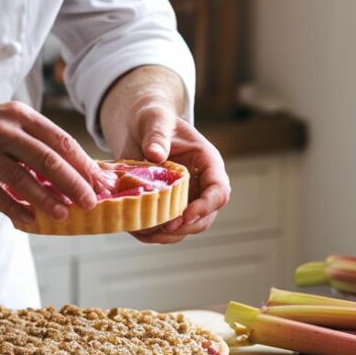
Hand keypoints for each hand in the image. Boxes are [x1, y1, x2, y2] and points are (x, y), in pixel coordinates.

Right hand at [0, 101, 107, 225]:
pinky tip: (31, 221)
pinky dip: (16, 210)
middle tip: (91, 203)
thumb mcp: (10, 122)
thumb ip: (39, 141)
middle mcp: (2, 130)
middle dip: (73, 184)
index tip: (102, 184)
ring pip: (22, 180)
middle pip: (47, 160)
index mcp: (20, 116)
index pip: (61, 141)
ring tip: (64, 215)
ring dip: (47, 200)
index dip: (84, 165)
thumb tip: (82, 171)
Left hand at [117, 105, 229, 244]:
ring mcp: (186, 198)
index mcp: (208, 163)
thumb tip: (156, 155)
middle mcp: (201, 185)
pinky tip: (136, 229)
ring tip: (145, 232)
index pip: (219, 191)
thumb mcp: (155, 119)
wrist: (140, 128)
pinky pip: (167, 228)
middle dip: (185, 226)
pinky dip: (153, 234)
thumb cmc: (153, 119)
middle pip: (205, 217)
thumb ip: (156, 135)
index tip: (185, 214)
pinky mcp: (168, 207)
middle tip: (162, 228)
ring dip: (168, 235)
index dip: (206, 206)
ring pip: (187, 227)